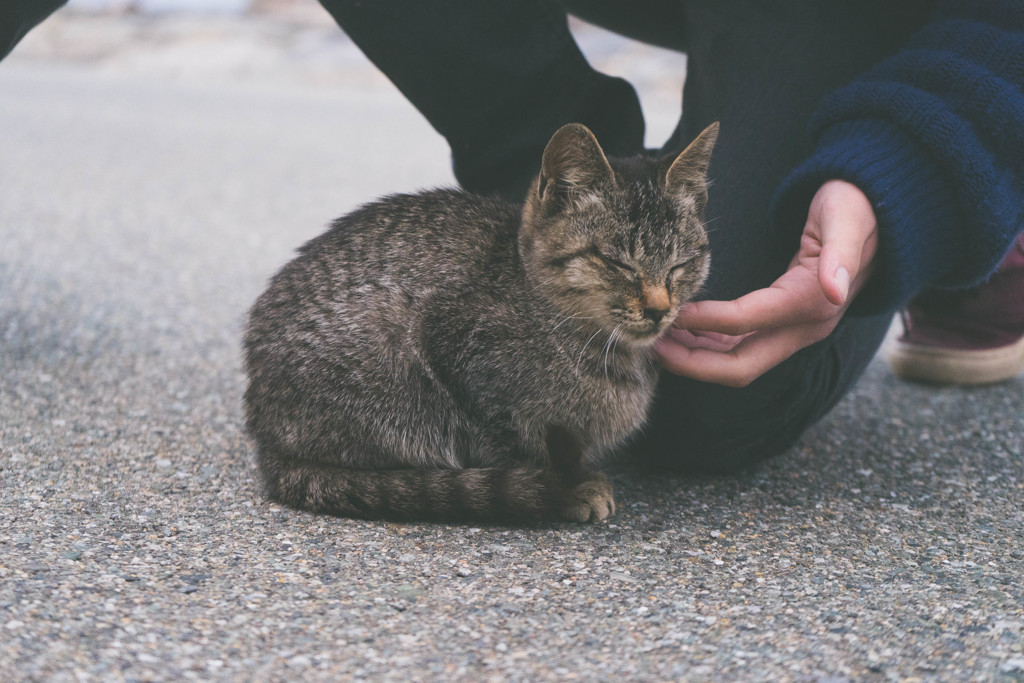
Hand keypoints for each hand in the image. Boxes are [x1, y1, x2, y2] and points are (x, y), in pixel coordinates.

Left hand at [654, 179, 878, 386]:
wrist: (880, 216)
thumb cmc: (856, 208)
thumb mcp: (847, 220)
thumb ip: (842, 254)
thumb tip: (834, 292)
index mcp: (812, 303)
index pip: (745, 323)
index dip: (704, 321)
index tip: (670, 312)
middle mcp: (805, 328)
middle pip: (741, 366)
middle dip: (692, 363)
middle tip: (652, 345)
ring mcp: (796, 332)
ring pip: (738, 362)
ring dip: (695, 358)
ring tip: (657, 342)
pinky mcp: (786, 326)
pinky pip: (742, 348)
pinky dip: (709, 346)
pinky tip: (682, 336)